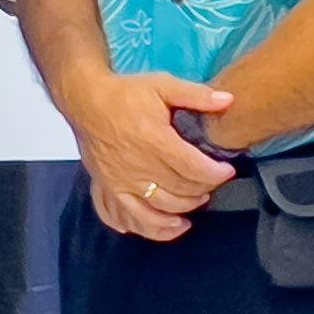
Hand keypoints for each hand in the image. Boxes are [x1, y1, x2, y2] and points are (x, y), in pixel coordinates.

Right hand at [60, 67, 238, 240]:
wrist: (85, 100)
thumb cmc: (123, 94)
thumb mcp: (162, 85)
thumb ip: (196, 94)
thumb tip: (229, 99)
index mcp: (153, 140)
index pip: (194, 168)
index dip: (217, 174)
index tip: (227, 170)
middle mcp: (137, 165)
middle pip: (181, 190)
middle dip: (204, 189)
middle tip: (212, 181)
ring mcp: (121, 180)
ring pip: (160, 208)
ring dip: (184, 210)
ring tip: (197, 201)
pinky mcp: (109, 187)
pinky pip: (131, 216)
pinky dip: (152, 228)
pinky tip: (170, 225)